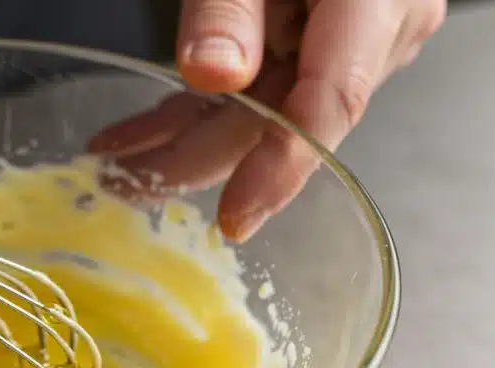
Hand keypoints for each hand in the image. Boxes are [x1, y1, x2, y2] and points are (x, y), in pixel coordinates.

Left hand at [88, 0, 445, 241]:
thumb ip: (232, 4)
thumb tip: (213, 75)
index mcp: (378, 1)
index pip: (331, 104)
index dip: (280, 168)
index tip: (234, 218)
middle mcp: (376, 30)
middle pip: (281, 118)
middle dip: (195, 158)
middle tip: (123, 184)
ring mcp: (347, 40)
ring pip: (260, 111)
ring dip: (183, 137)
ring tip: (116, 164)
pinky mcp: (318, 40)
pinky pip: (257, 87)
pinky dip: (195, 108)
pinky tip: (142, 134)